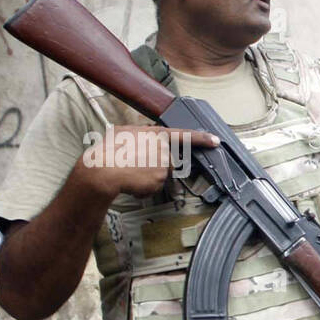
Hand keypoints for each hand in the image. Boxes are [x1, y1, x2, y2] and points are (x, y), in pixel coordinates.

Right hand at [72, 126, 219, 199]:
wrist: (103, 169)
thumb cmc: (108, 150)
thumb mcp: (123, 132)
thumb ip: (139, 133)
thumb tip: (141, 135)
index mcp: (156, 134)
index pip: (185, 135)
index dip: (202, 138)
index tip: (216, 141)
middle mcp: (164, 149)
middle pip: (166, 159)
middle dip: (152, 164)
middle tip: (132, 163)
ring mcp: (164, 165)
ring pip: (159, 174)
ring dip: (146, 176)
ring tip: (129, 171)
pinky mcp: (160, 180)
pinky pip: (153, 186)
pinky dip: (143, 187)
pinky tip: (132, 181)